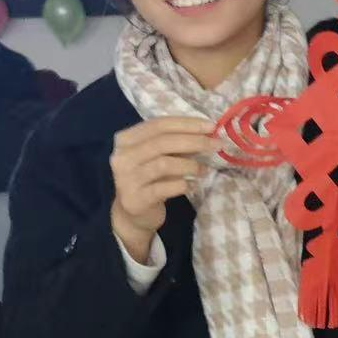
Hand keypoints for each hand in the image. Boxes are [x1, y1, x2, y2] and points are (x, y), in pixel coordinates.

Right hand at [109, 117, 213, 262]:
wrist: (133, 214)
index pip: (158, 124)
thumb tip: (208, 132)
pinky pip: (164, 188)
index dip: (187, 124)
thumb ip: (177, 143)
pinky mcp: (136, 199)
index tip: (211, 126)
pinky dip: (182, 185)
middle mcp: (122, 157)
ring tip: (203, 170)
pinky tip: (191, 186)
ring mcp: (126, 179)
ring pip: (163, 164)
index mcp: (126, 139)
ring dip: (189, 165)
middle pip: (162, 142)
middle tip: (216, 145)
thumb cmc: (150, 179)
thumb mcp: (159, 157)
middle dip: (193, 141)